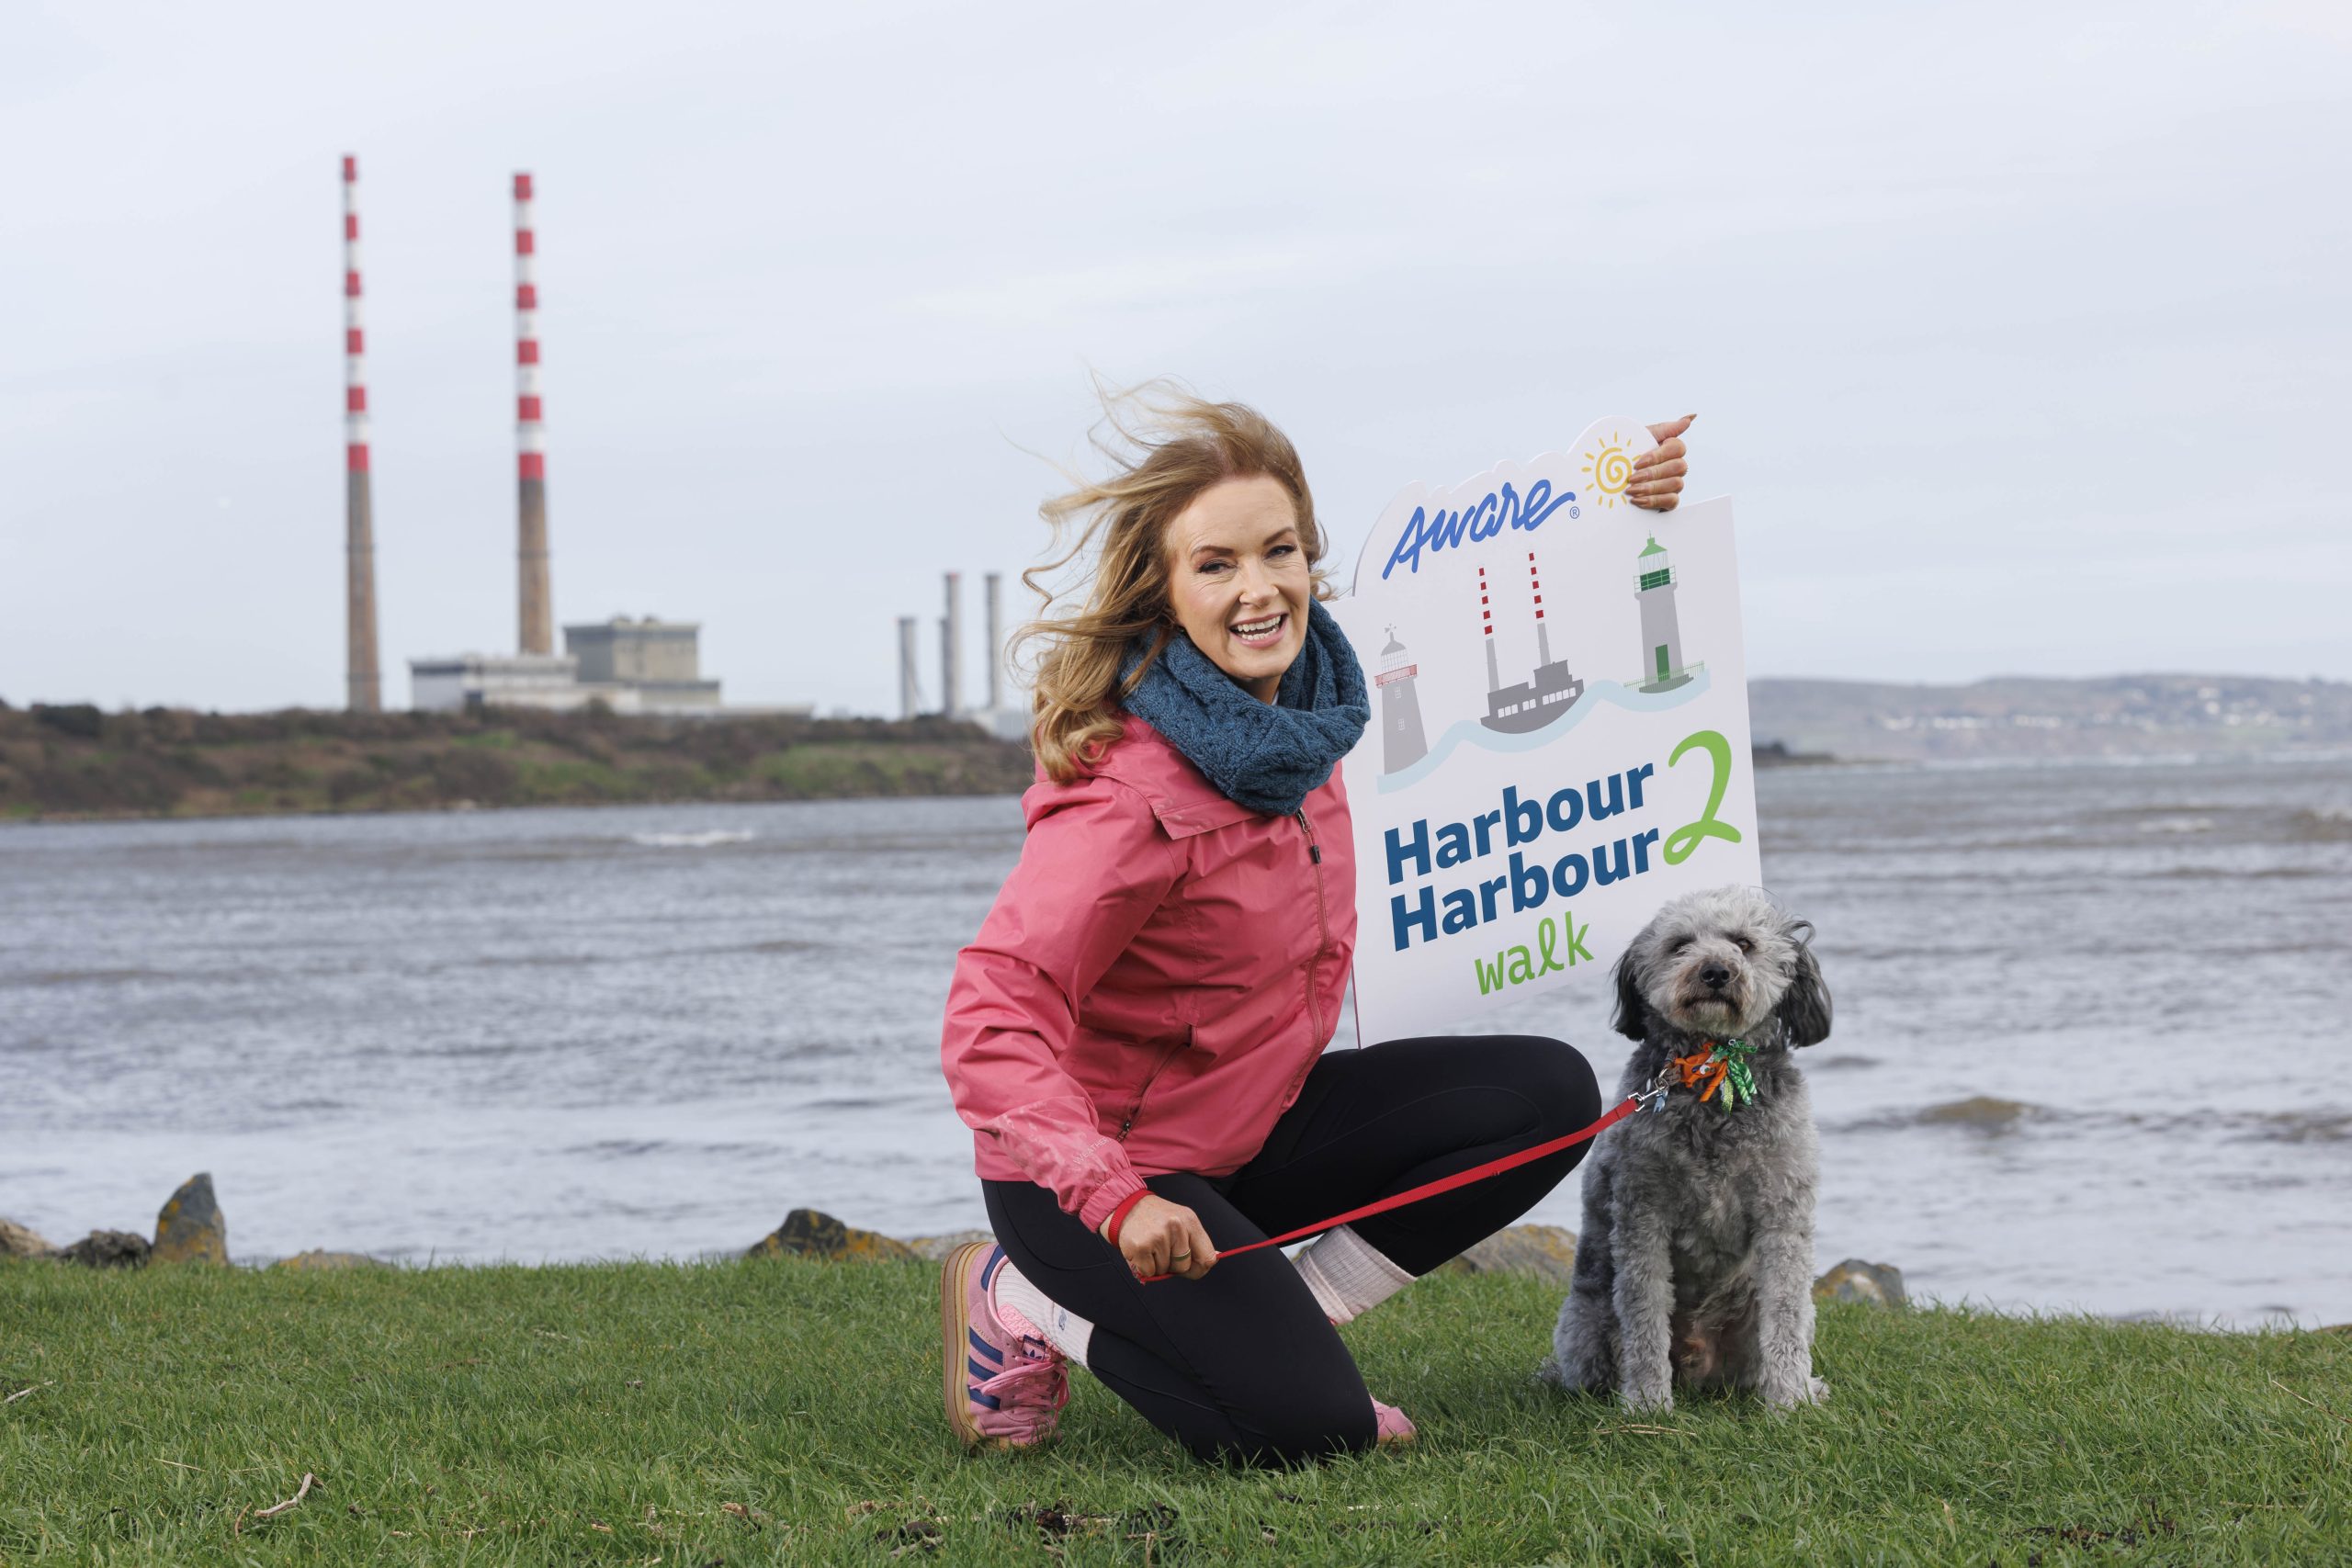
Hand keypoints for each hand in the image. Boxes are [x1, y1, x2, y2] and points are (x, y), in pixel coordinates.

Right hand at [1100, 1193, 1217, 1280]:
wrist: (1125, 1206)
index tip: (1189, 1267)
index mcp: (1190, 1221)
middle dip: (1173, 1265)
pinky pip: (1149, 1273)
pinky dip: (1143, 1268)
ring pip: (1165, 1271)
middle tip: (1161, 1249)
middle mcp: (1176, 1226)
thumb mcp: (1180, 1222)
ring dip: (1156, 1265)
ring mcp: (1158, 1236)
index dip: (1199, 1269)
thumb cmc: (1155, 1219)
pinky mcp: (1141, 1246)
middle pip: (1184, 1266)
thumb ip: (1196, 1242)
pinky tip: (1141, 1250)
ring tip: (1149, 1246)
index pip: (1208, 1257)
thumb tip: (1214, 1258)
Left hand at [1631, 414, 1694, 511]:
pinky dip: (1654, 500)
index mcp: (1671, 448)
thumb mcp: (1641, 438)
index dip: (1658, 456)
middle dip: (1653, 473)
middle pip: (1679, 467)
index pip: (1678, 448)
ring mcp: (1675, 483)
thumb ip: (1665, 428)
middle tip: (1632, 479)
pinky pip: (1672, 501)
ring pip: (1676, 484)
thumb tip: (1690, 418)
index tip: (1637, 463)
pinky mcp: (1670, 500)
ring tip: (1632, 490)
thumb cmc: (1628, 454)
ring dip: (1652, 488)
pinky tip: (1638, 500)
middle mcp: (1677, 466)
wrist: (1611, 478)